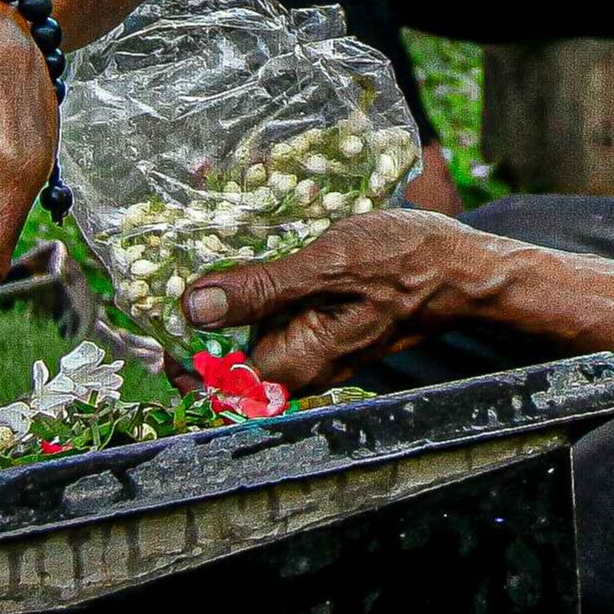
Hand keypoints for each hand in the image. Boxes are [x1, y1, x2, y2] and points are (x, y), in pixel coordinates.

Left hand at [178, 208, 505, 392]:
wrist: (464, 267)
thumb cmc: (405, 266)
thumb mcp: (327, 265)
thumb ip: (260, 289)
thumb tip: (191, 307)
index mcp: (296, 360)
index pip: (216, 382)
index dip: (178, 360)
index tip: (150, 325)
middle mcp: (300, 361)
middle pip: (227, 351)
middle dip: (197, 307)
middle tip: (169, 256)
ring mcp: (312, 340)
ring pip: (250, 325)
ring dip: (226, 285)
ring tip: (202, 232)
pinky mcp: (323, 317)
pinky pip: (277, 305)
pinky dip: (258, 276)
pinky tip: (247, 233)